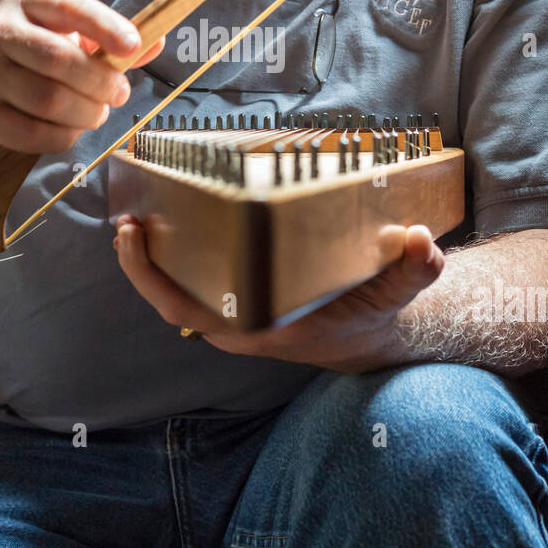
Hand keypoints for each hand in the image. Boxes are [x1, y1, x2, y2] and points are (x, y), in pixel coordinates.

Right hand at [0, 0, 163, 154]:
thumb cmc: (42, 59)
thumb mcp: (76, 39)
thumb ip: (113, 41)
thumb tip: (156, 42)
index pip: (68, 6)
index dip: (104, 26)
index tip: (133, 47)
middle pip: (58, 59)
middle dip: (100, 81)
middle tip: (121, 94)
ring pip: (48, 100)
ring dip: (86, 113)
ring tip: (96, 113)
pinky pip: (33, 133)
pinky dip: (64, 137)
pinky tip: (70, 129)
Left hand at [113, 216, 444, 371]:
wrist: (372, 335)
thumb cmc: (373, 311)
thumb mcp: (396, 291)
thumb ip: (413, 269)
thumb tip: (422, 243)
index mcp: (257, 327)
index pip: (186, 308)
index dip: (150, 276)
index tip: (132, 237)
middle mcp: (237, 324)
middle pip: (169, 298)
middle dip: (139, 262)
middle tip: (125, 217)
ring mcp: (234, 316)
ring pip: (177, 291)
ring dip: (151, 259)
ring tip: (134, 212)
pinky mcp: (238, 301)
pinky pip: (193, 283)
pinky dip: (173, 257)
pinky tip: (165, 222)